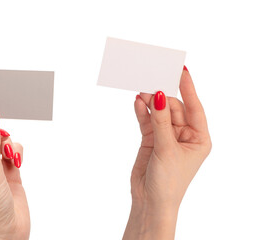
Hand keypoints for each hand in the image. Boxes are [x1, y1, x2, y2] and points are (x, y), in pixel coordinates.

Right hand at [123, 67, 211, 238]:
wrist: (150, 201)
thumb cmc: (169, 181)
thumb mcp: (167, 148)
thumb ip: (161, 121)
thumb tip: (159, 96)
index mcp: (198, 138)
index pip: (194, 107)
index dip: (188, 89)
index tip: (182, 71)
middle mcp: (183, 135)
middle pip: (173, 108)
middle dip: (162, 98)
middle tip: (149, 86)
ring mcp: (166, 137)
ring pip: (159, 113)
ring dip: (150, 104)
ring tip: (141, 94)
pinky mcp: (151, 139)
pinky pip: (147, 121)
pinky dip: (142, 112)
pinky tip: (137, 103)